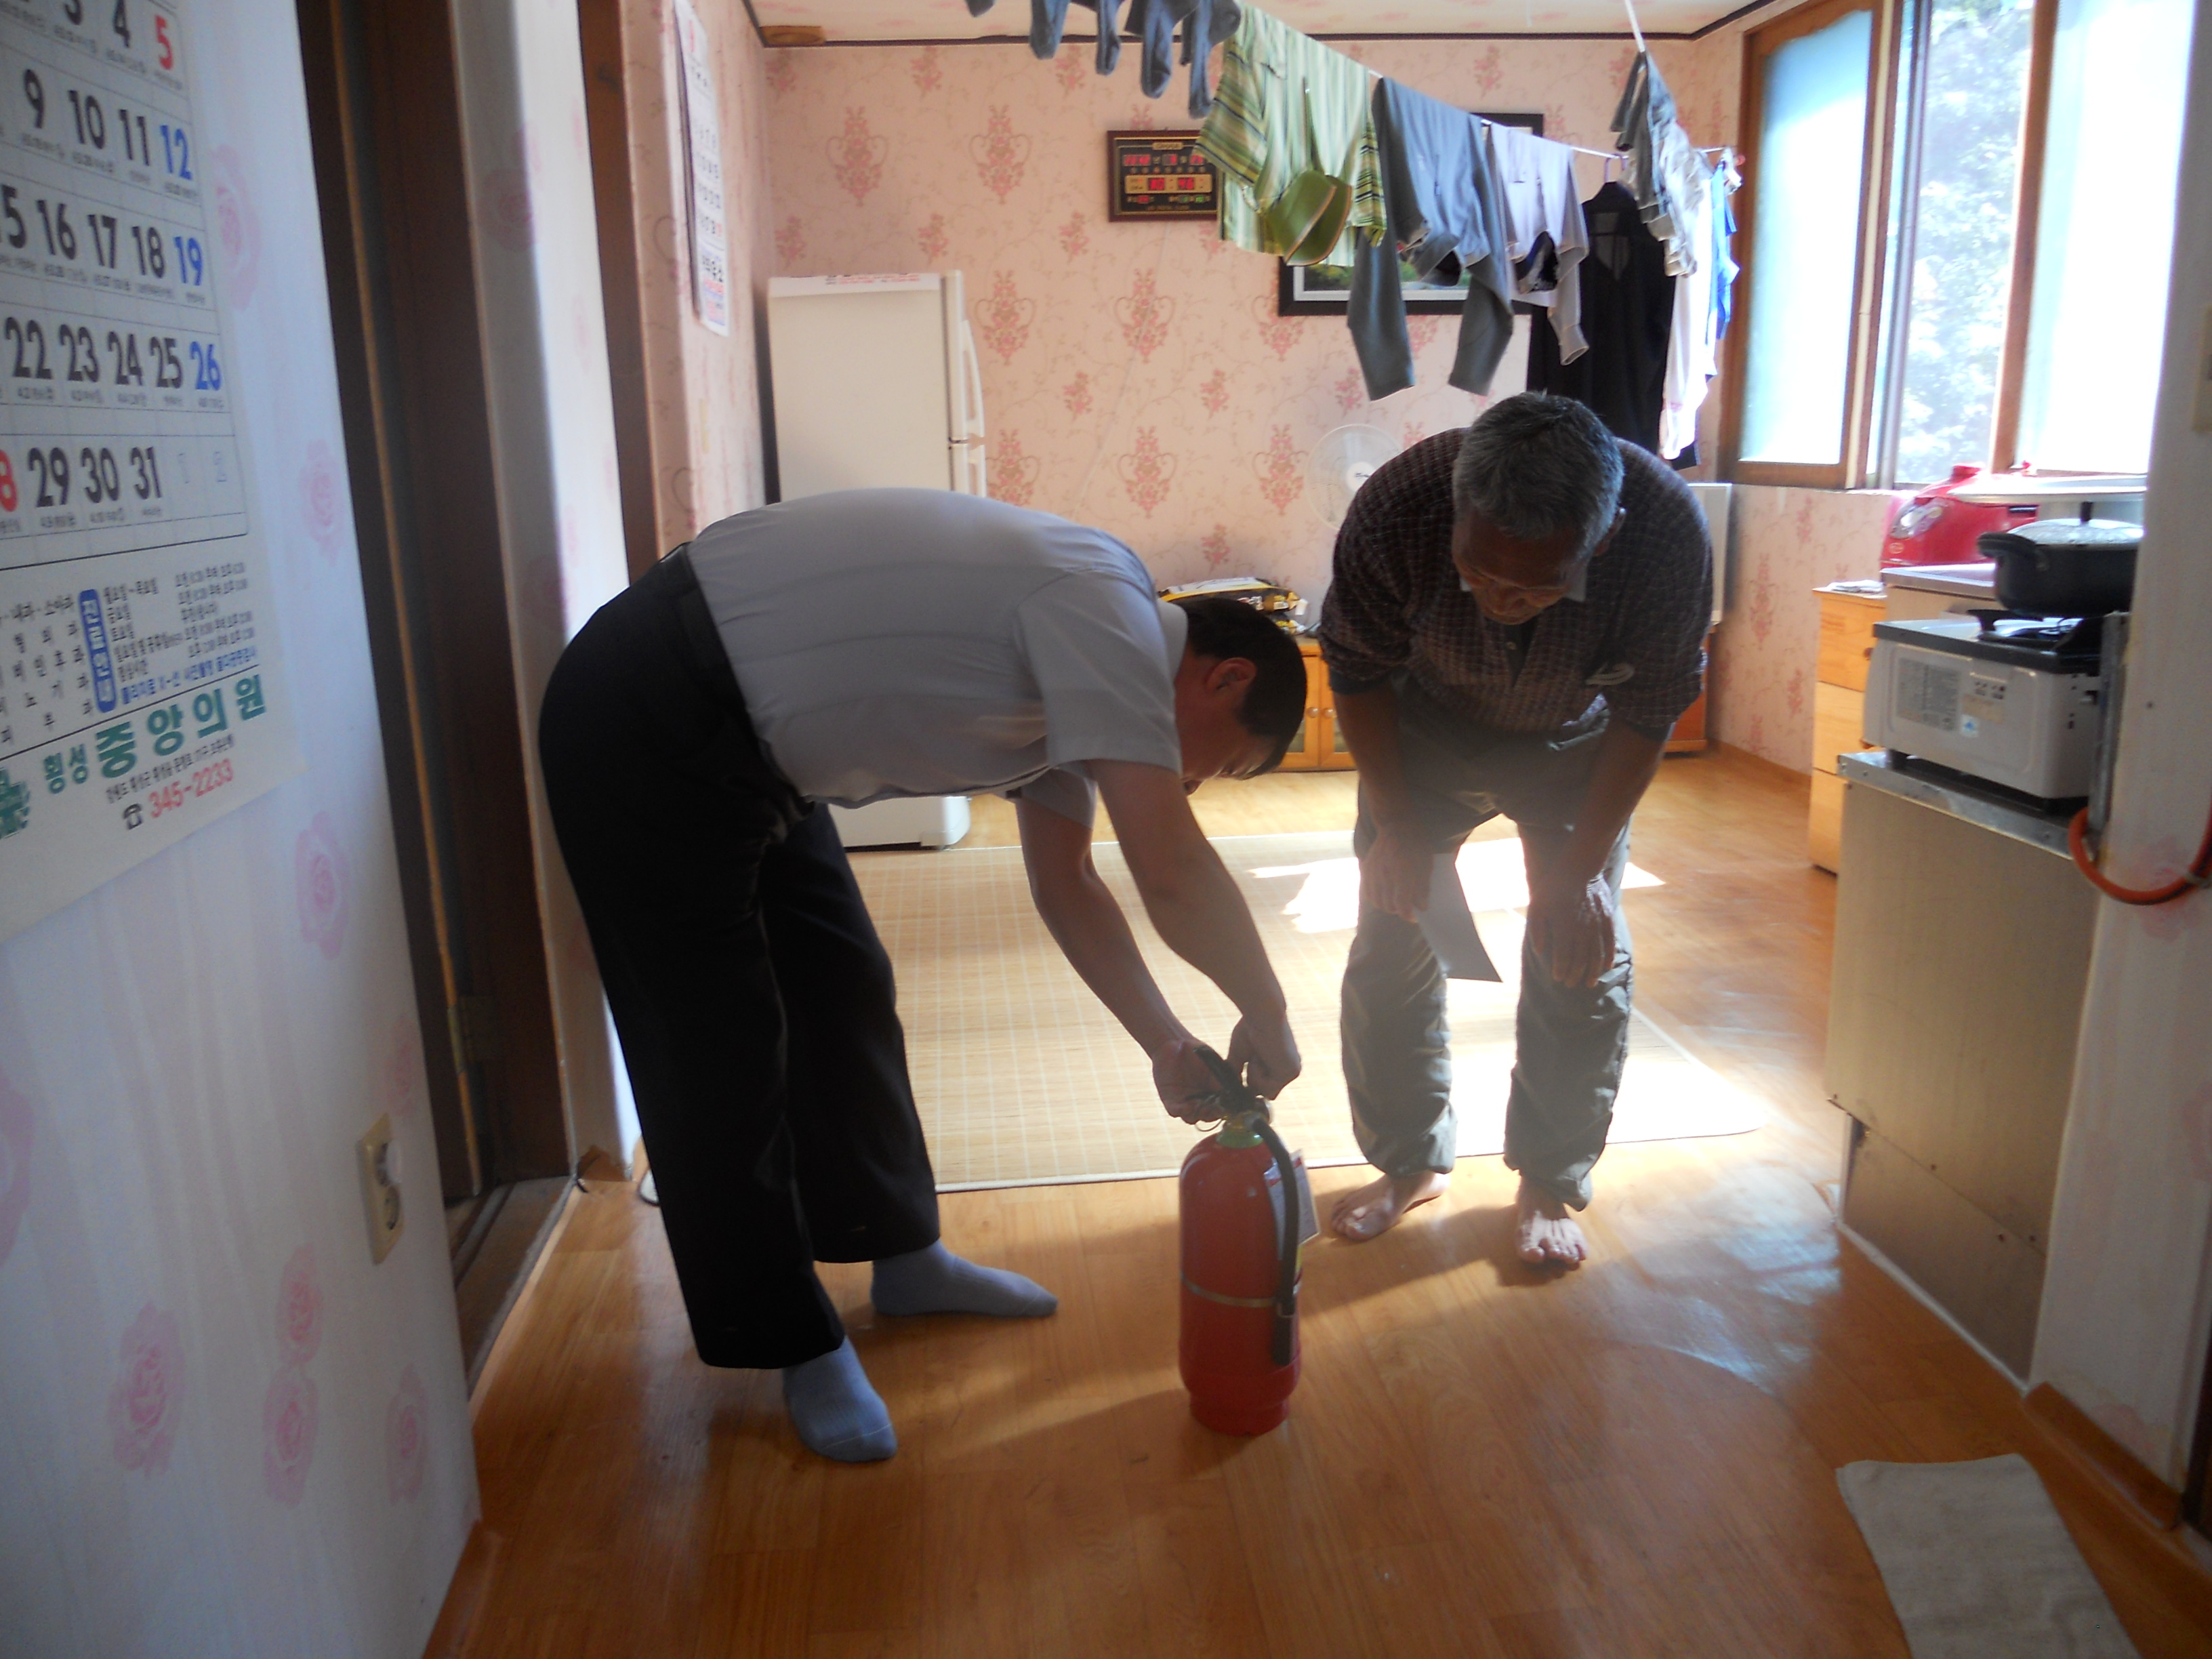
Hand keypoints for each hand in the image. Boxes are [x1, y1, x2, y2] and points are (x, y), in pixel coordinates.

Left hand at [1151, 1034, 1225, 1122]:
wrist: (1171, 1044)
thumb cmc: (1193, 1048)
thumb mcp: (1209, 1057)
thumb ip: (1219, 1070)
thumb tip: (1235, 1082)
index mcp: (1214, 1089)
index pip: (1223, 1105)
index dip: (1225, 1108)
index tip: (1225, 1105)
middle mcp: (1201, 1098)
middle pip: (1209, 1116)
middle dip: (1211, 1114)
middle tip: (1211, 1108)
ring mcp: (1186, 1100)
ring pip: (1192, 1117)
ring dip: (1196, 1114)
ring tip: (1196, 1106)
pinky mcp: (1171, 1100)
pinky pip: (1175, 1111)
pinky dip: (1180, 1111)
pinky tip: (1183, 1107)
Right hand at [1226, 1012, 1300, 1098]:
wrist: (1261, 1014)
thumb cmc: (1250, 1028)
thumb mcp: (1241, 1055)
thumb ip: (1238, 1071)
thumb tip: (1229, 1087)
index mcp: (1282, 1065)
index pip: (1266, 1087)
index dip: (1253, 1080)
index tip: (1246, 1066)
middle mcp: (1290, 1070)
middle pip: (1266, 1093)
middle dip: (1253, 1079)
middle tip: (1253, 1056)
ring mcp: (1292, 1072)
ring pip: (1265, 1092)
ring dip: (1254, 1075)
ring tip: (1256, 1054)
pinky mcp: (1291, 1072)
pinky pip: (1267, 1088)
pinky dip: (1257, 1074)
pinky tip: (1260, 1056)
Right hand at [1361, 819, 1431, 920]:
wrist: (1397, 825)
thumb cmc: (1416, 845)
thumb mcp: (1426, 865)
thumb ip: (1423, 887)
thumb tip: (1421, 907)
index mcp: (1403, 872)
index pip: (1402, 904)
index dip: (1409, 915)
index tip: (1415, 916)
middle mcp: (1385, 874)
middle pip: (1389, 905)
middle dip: (1399, 911)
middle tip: (1407, 909)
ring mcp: (1374, 872)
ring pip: (1377, 901)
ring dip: (1387, 906)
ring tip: (1396, 903)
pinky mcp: (1367, 869)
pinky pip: (1368, 892)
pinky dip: (1376, 898)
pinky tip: (1384, 896)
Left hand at [1524, 870, 1616, 988]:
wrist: (1579, 867)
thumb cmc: (1553, 886)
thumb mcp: (1536, 905)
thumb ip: (1536, 929)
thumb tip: (1539, 951)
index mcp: (1564, 926)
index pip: (1563, 956)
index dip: (1561, 970)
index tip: (1558, 979)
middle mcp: (1582, 929)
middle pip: (1581, 959)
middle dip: (1575, 974)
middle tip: (1570, 984)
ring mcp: (1597, 924)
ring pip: (1597, 955)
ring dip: (1593, 972)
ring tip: (1589, 984)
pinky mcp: (1608, 919)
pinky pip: (1610, 942)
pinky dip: (1608, 956)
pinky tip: (1606, 967)